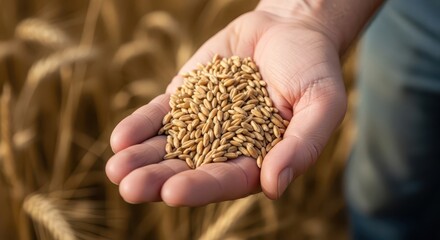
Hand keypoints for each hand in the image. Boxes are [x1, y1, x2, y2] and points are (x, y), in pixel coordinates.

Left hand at [106, 8, 346, 205]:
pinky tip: (119, 140)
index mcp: (258, 159)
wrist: (290, 29)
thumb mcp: (322, 104)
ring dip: (141, 159)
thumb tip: (273, 187)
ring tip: (115, 170)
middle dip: (159, 180)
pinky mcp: (186, 98)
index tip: (172, 192)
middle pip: (189, 169)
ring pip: (168, 146)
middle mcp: (225, 148)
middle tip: (131, 189)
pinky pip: (160, 115)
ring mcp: (202, 123)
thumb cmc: (313, 68)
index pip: (227, 180)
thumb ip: (303, 145)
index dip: (201, 187)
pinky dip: (139, 126)